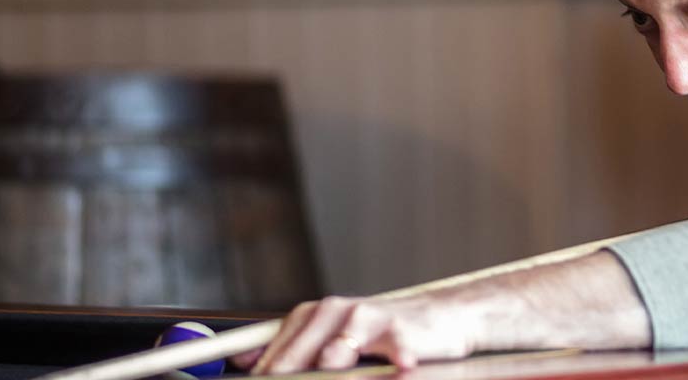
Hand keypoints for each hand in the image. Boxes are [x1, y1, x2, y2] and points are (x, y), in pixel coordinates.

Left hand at [232, 295, 478, 374]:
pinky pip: (383, 361)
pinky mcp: (398, 334)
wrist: (445, 317)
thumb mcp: (333, 336)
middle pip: (295, 363)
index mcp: (312, 315)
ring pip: (331, 363)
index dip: (268, 378)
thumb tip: (242, 361)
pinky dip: (386, 373)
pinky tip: (395, 371)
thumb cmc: (386, 334)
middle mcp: (334, 314)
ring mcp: (366, 322)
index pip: (274, 359)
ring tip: (342, 375)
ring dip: (334, 377)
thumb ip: (292, 348)